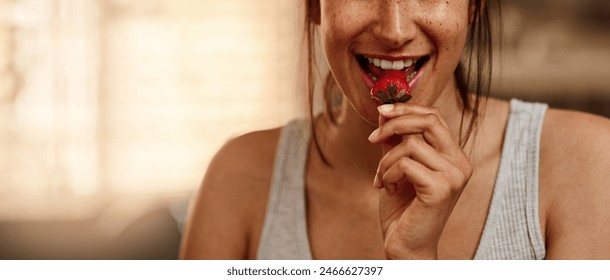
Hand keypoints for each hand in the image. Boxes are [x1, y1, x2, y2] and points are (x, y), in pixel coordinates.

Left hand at [368, 103, 472, 258]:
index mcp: (454, 157)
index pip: (434, 117)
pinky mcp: (440, 189)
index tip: (381, 110)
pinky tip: (388, 189)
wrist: (406, 246)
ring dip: (385, 161)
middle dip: (394, 124)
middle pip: (428, 121)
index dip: (406, 108)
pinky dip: (387, 174)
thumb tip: (385, 111)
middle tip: (372, 138)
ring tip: (382, 180)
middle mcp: (459, 164)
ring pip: (410, 144)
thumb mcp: (397, 167)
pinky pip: (405, 163)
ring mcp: (453, 176)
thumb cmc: (402, 209)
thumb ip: (395, 141)